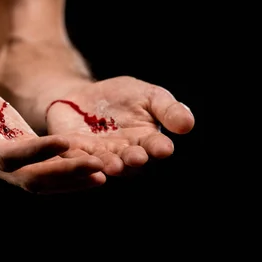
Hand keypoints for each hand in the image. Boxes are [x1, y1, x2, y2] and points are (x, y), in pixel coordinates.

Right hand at [0, 64, 105, 192]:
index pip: (10, 158)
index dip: (37, 152)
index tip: (64, 141)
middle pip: (32, 178)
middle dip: (65, 174)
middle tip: (98, 167)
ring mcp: (8, 162)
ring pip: (42, 180)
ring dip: (72, 178)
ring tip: (103, 173)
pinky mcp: (20, 154)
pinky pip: (46, 168)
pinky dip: (68, 169)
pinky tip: (92, 166)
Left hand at [45, 76, 194, 175]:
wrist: (82, 96)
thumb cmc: (122, 97)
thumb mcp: (149, 96)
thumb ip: (167, 110)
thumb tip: (188, 125)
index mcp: (146, 141)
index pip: (156, 147)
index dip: (159, 148)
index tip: (164, 148)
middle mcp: (124, 153)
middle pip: (132, 161)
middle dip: (135, 160)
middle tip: (137, 157)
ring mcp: (99, 155)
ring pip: (105, 164)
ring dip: (109, 165)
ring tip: (112, 164)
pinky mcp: (74, 151)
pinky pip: (77, 158)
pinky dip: (79, 160)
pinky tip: (82, 159)